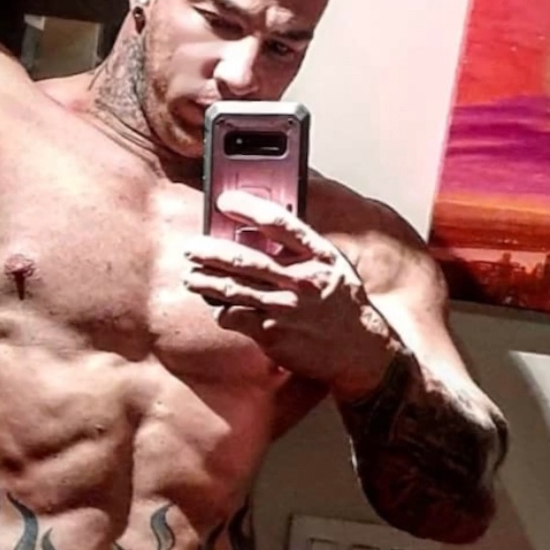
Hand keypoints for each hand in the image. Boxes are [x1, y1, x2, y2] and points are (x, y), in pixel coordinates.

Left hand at [184, 190, 396, 393]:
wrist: (359, 349)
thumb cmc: (341, 303)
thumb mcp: (332, 266)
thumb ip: (302, 249)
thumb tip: (261, 233)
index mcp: (317, 255)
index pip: (278, 223)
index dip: (248, 208)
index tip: (224, 201)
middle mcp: (300, 279)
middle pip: (245, 258)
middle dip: (211, 251)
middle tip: (192, 247)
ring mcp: (284, 307)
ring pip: (233, 289)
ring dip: (206, 281)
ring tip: (190, 276)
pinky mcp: (272, 333)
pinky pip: (234, 317)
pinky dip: (221, 310)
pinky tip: (216, 307)